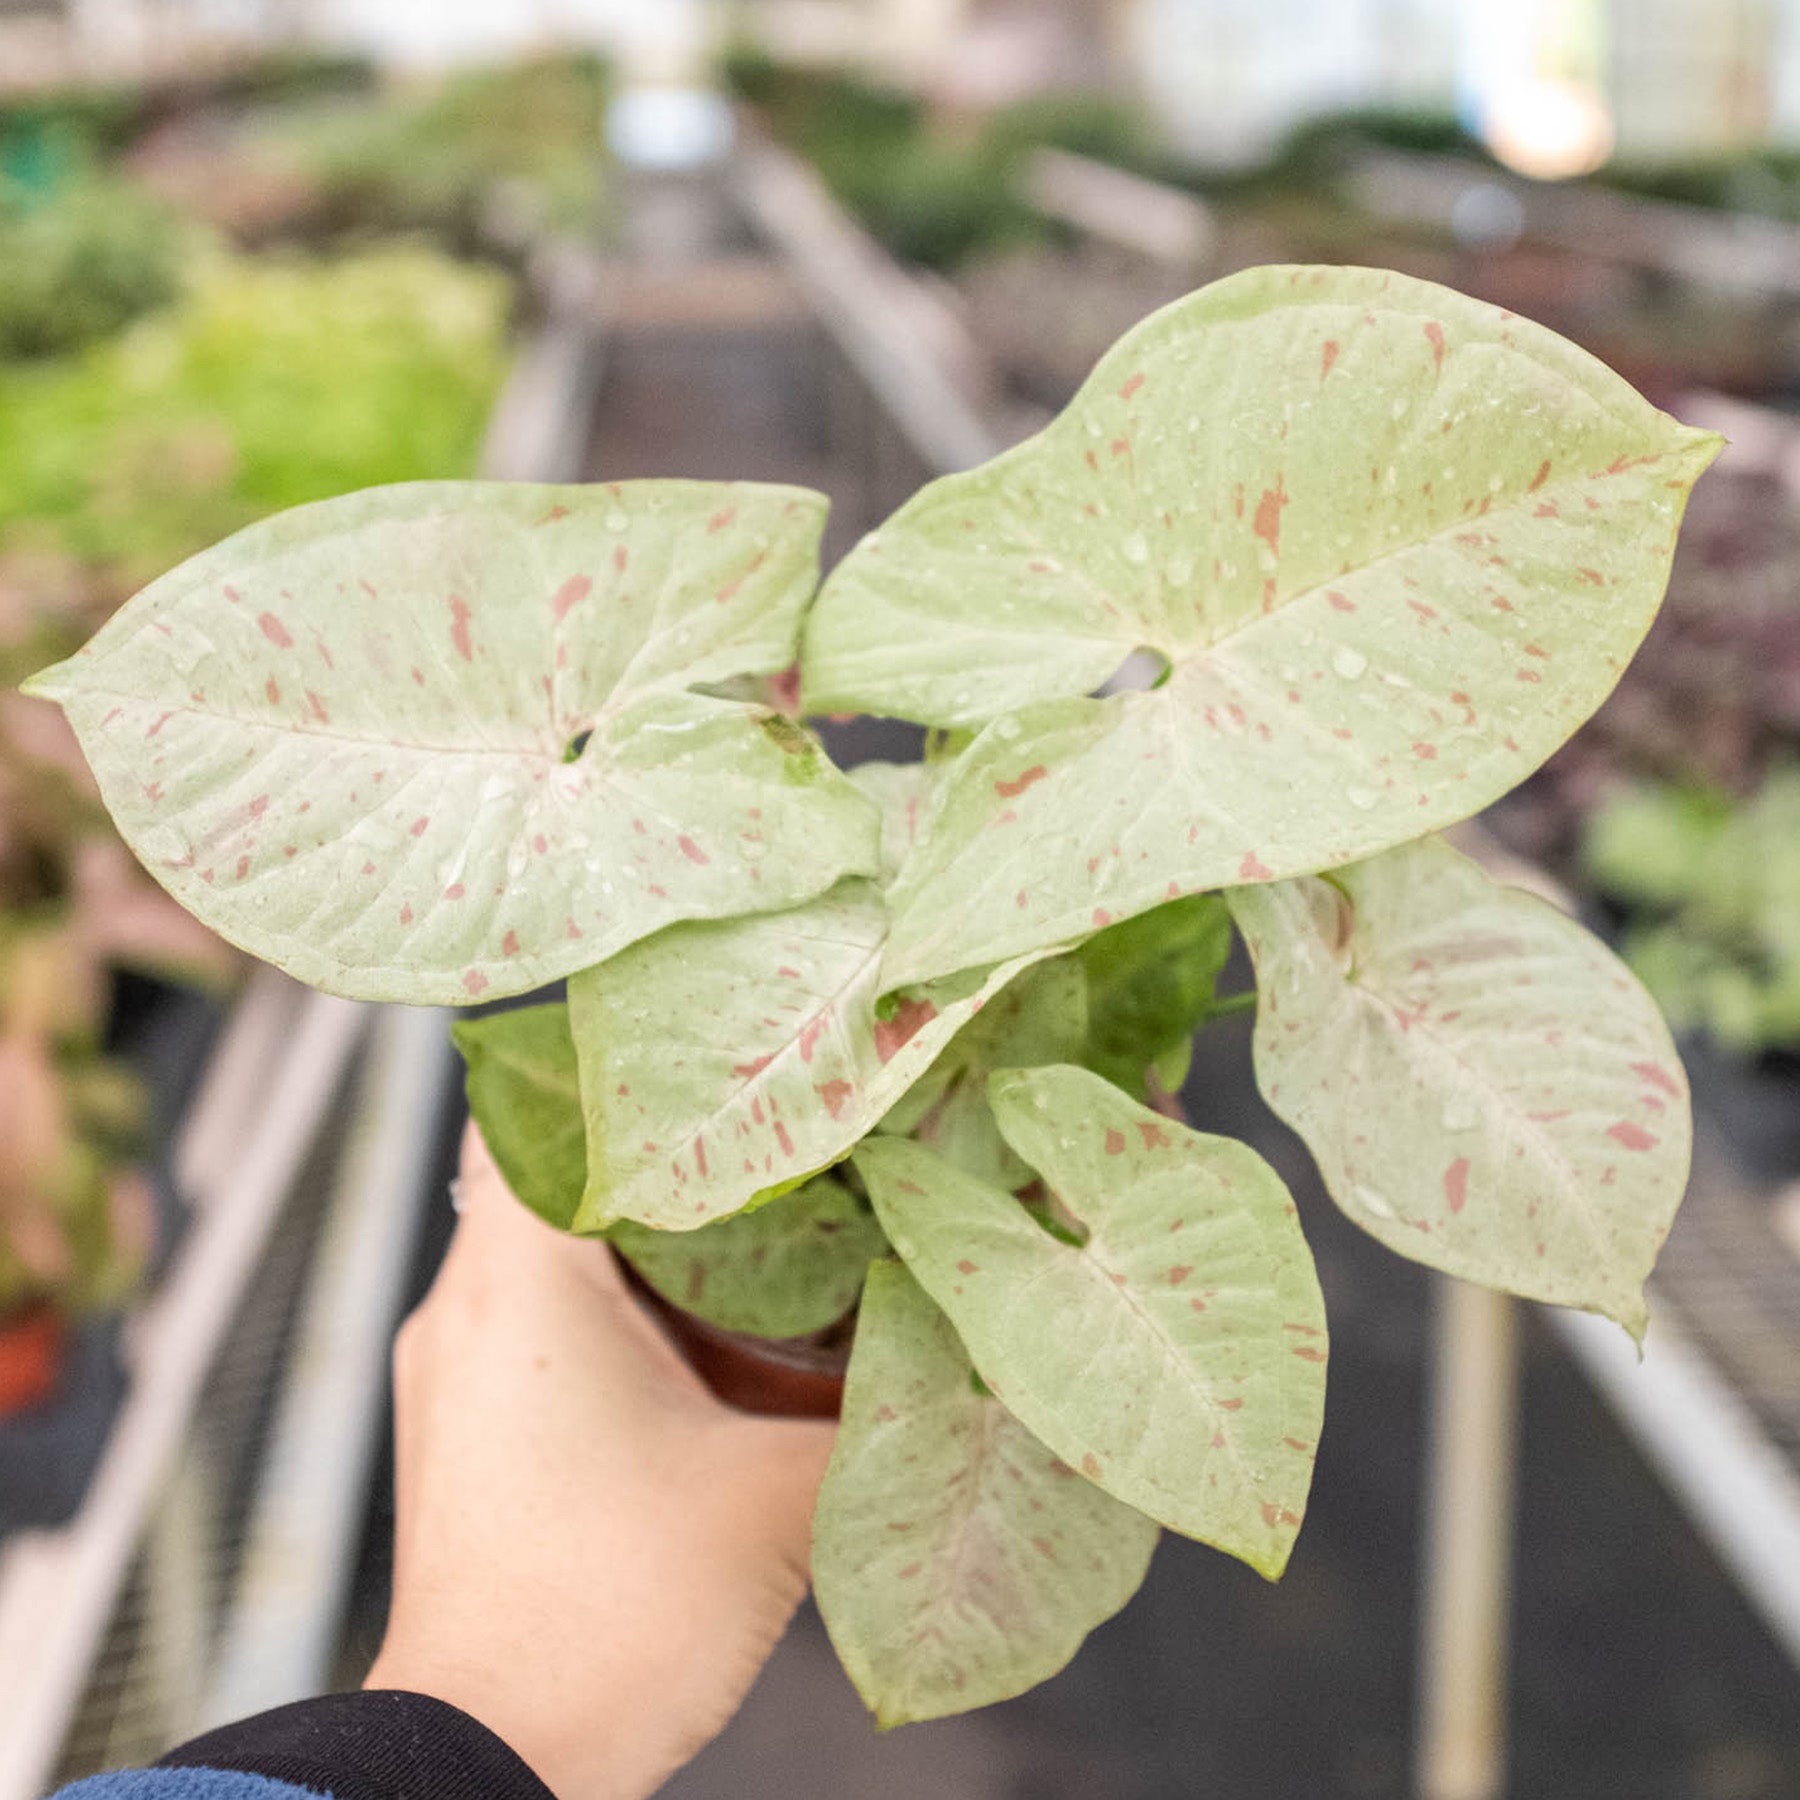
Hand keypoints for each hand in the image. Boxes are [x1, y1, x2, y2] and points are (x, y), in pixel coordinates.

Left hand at [366, 1122, 835, 1799]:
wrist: (489, 1765)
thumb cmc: (603, 1621)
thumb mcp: (774, 1499)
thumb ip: (877, 1413)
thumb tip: (957, 1354)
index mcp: (515, 1280)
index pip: (543, 1104)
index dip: (637, 1067)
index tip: (727, 1059)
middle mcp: (466, 1310)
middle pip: (568, 1176)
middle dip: (678, 1164)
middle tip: (781, 1151)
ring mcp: (460, 1377)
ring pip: (561, 1259)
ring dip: (658, 1250)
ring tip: (768, 1244)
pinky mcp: (474, 1438)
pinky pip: (550, 1332)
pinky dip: (630, 1319)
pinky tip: (719, 1350)